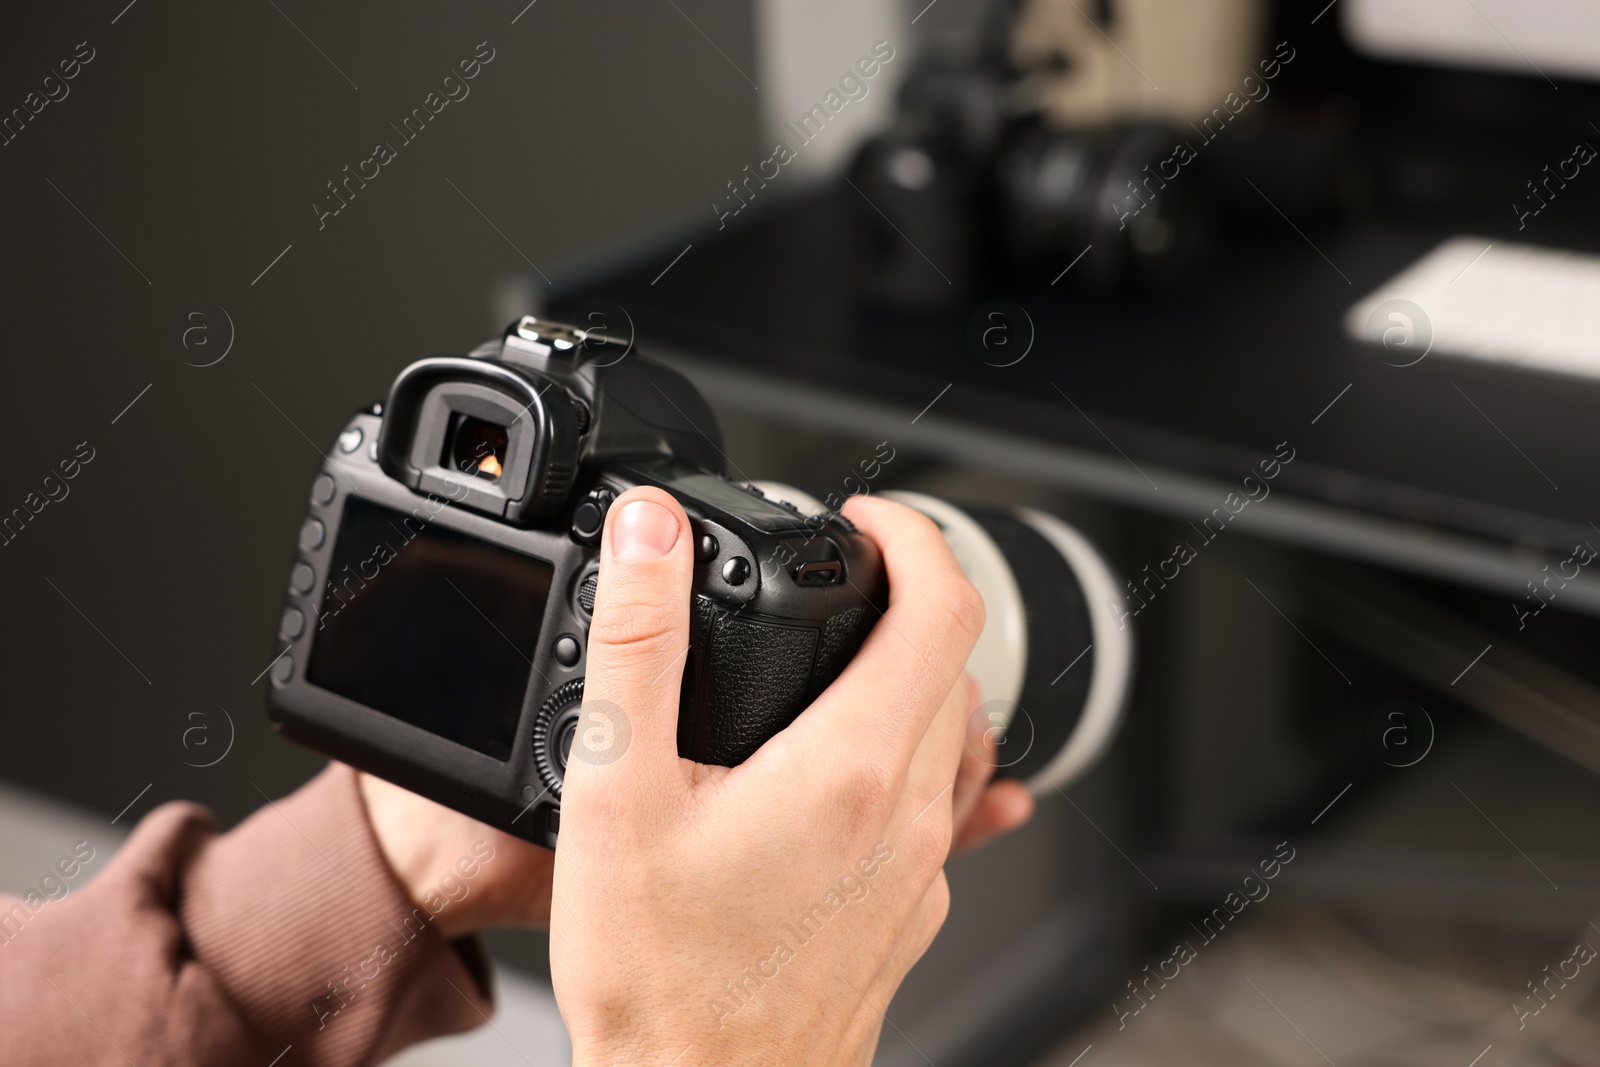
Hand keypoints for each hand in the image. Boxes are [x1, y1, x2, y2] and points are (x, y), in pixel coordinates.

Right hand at [357, 501, 1031, 944]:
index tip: (869, 521)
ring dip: (914, 676)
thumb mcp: (619, 793)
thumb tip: (649, 535)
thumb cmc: (658, 979)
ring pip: (954, 737)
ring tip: (841, 660)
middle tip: (846, 577)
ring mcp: (919, 874)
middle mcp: (908, 818)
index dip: (915, 537)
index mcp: (852, 769)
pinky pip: (937, 807)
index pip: (944, 607)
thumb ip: (638, 644)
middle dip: (910, 597)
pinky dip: (905, 756)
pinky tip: (846, 772)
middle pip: (955, 665)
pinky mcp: (909, 916)